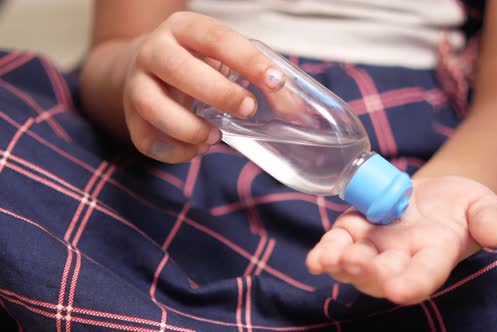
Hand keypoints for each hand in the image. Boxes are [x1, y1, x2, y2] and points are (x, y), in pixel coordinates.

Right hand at [122, 12, 283, 162]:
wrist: (148, 69)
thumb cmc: (198, 64)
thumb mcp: (225, 58)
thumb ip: (258, 76)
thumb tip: (296, 111)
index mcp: (184, 29)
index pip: (216, 38)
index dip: (247, 60)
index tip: (275, 81)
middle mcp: (154, 51)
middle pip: (179, 70)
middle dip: (219, 93)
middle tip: (248, 109)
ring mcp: (136, 84)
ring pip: (154, 107)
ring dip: (191, 128)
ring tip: (216, 136)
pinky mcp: (130, 117)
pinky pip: (146, 141)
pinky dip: (177, 152)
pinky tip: (198, 148)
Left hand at [306, 176, 496, 304]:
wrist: (435, 194)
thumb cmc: (463, 205)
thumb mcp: (484, 205)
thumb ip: (491, 218)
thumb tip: (494, 235)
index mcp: (436, 255)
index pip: (425, 275)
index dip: (412, 283)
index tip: (400, 291)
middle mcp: (402, 259)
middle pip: (383, 275)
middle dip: (369, 272)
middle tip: (357, 262)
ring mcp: (375, 247)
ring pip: (355, 266)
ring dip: (341, 264)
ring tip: (330, 259)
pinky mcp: (355, 229)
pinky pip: (337, 244)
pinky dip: (325, 251)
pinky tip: (316, 258)